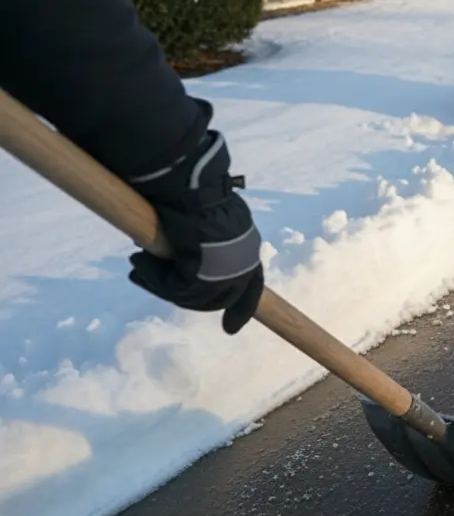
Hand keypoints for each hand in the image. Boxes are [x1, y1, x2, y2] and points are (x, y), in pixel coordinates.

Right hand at [127, 129, 263, 333]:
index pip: (251, 286)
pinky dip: (155, 280)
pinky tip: (138, 263)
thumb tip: (184, 256)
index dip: (240, 308)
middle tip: (152, 279)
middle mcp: (243, 262)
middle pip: (217, 297)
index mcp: (248, 248)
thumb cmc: (196, 194)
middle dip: (187, 297)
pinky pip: (177, 289)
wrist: (191, 186)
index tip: (230, 329)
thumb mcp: (208, 219)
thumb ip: (204, 241)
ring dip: (164, 286)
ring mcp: (226, 270)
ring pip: (194, 296)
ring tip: (140, 268)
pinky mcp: (204, 274)